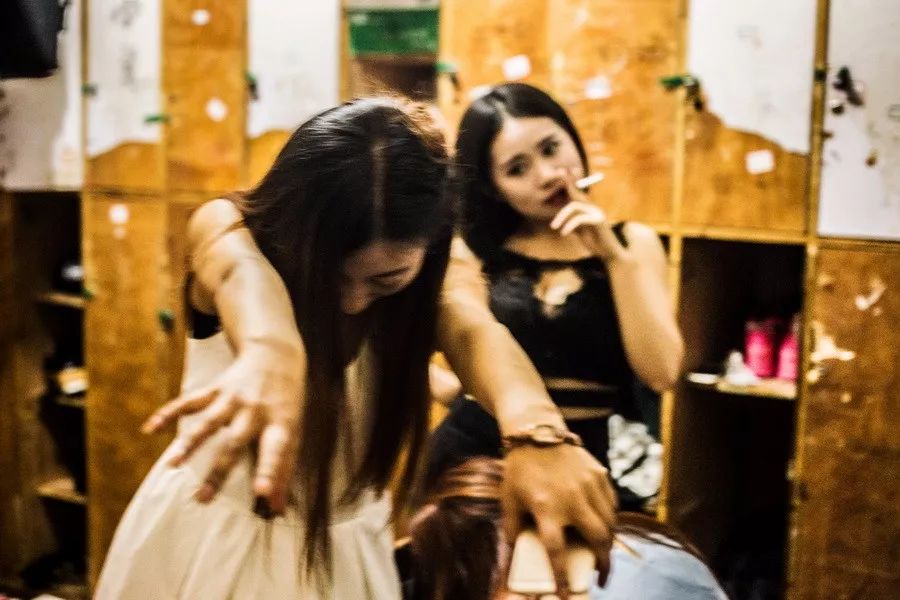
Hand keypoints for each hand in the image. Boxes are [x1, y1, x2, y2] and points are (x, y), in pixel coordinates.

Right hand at [141, 340, 304, 513]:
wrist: (276, 353)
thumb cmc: (287, 401)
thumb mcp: (295, 429)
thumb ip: (285, 468)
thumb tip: (277, 509)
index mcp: (280, 422)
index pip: (277, 450)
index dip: (270, 471)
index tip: (262, 493)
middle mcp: (255, 410)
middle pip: (234, 443)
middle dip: (218, 471)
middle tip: (202, 499)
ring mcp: (234, 397)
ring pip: (208, 423)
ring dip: (189, 444)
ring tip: (171, 465)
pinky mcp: (216, 388)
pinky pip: (190, 401)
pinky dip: (170, 413)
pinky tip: (151, 428)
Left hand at [502, 444, 616, 597]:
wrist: (536, 431)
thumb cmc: (519, 469)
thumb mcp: (509, 499)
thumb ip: (511, 529)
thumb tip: (510, 557)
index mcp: (545, 508)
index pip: (556, 552)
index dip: (562, 578)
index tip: (567, 597)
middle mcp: (571, 498)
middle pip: (597, 539)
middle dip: (603, 562)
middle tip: (601, 576)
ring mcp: (588, 485)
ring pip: (609, 523)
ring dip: (609, 542)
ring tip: (604, 553)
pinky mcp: (598, 474)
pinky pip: (611, 504)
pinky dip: (611, 519)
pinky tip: (606, 526)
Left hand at [549, 174, 626, 262]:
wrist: (609, 254)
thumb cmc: (596, 243)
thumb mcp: (581, 232)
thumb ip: (573, 224)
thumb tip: (561, 220)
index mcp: (589, 209)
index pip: (577, 194)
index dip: (571, 182)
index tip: (564, 170)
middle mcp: (594, 208)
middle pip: (576, 195)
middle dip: (568, 183)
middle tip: (560, 172)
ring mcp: (597, 213)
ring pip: (574, 206)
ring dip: (561, 216)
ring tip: (554, 227)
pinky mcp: (598, 221)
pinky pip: (579, 218)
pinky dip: (569, 225)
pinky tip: (563, 233)